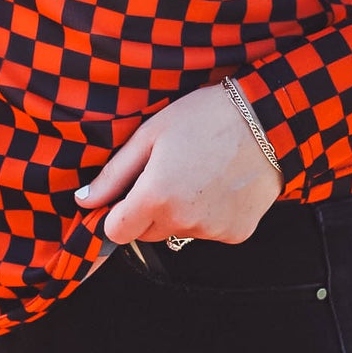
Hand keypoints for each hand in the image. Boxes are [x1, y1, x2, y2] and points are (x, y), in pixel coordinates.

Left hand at [75, 81, 283, 246]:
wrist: (268, 120)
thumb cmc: (205, 117)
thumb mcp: (152, 134)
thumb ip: (114, 173)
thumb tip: (83, 201)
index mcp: (156, 196)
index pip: (116, 231)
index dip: (117, 213)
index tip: (127, 193)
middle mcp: (182, 221)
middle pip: (147, 232)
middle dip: (149, 209)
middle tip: (169, 171)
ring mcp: (211, 231)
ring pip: (179, 231)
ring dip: (180, 212)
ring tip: (198, 173)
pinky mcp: (236, 235)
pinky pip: (209, 231)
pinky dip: (209, 215)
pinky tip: (220, 185)